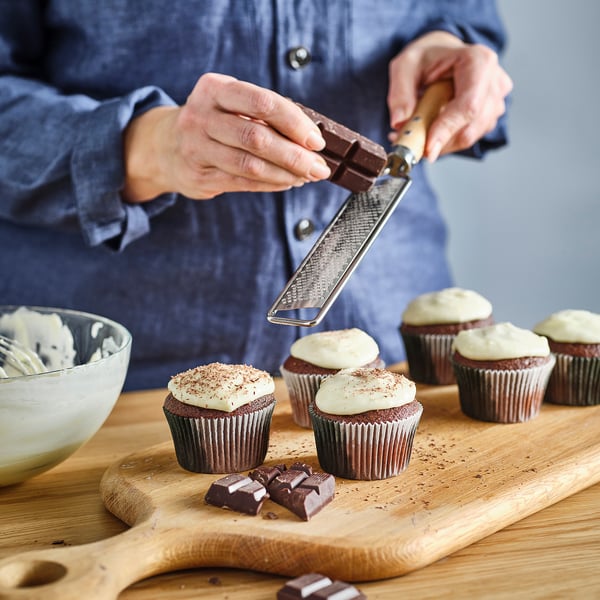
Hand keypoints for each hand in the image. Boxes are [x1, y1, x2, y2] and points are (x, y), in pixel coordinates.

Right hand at [123, 73, 329, 201]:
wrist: (163, 146)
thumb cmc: (212, 122)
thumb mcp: (229, 104)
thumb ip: (263, 114)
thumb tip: (310, 137)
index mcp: (214, 89)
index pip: (262, 103)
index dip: (294, 123)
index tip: (317, 140)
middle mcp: (201, 116)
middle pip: (257, 138)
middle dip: (294, 155)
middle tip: (320, 167)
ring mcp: (196, 148)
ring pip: (250, 165)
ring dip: (286, 173)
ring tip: (307, 176)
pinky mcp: (198, 176)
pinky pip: (243, 182)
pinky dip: (271, 184)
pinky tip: (288, 182)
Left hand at [387, 31, 512, 160]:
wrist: (443, 54)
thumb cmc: (427, 57)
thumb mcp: (404, 66)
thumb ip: (400, 94)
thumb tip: (399, 123)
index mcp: (478, 61)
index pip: (468, 106)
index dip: (447, 130)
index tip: (427, 149)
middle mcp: (494, 82)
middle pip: (469, 128)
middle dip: (438, 141)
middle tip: (410, 144)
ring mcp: (496, 101)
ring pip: (468, 137)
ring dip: (439, 143)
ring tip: (415, 131)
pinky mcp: (490, 117)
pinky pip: (467, 138)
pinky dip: (445, 141)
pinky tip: (430, 130)